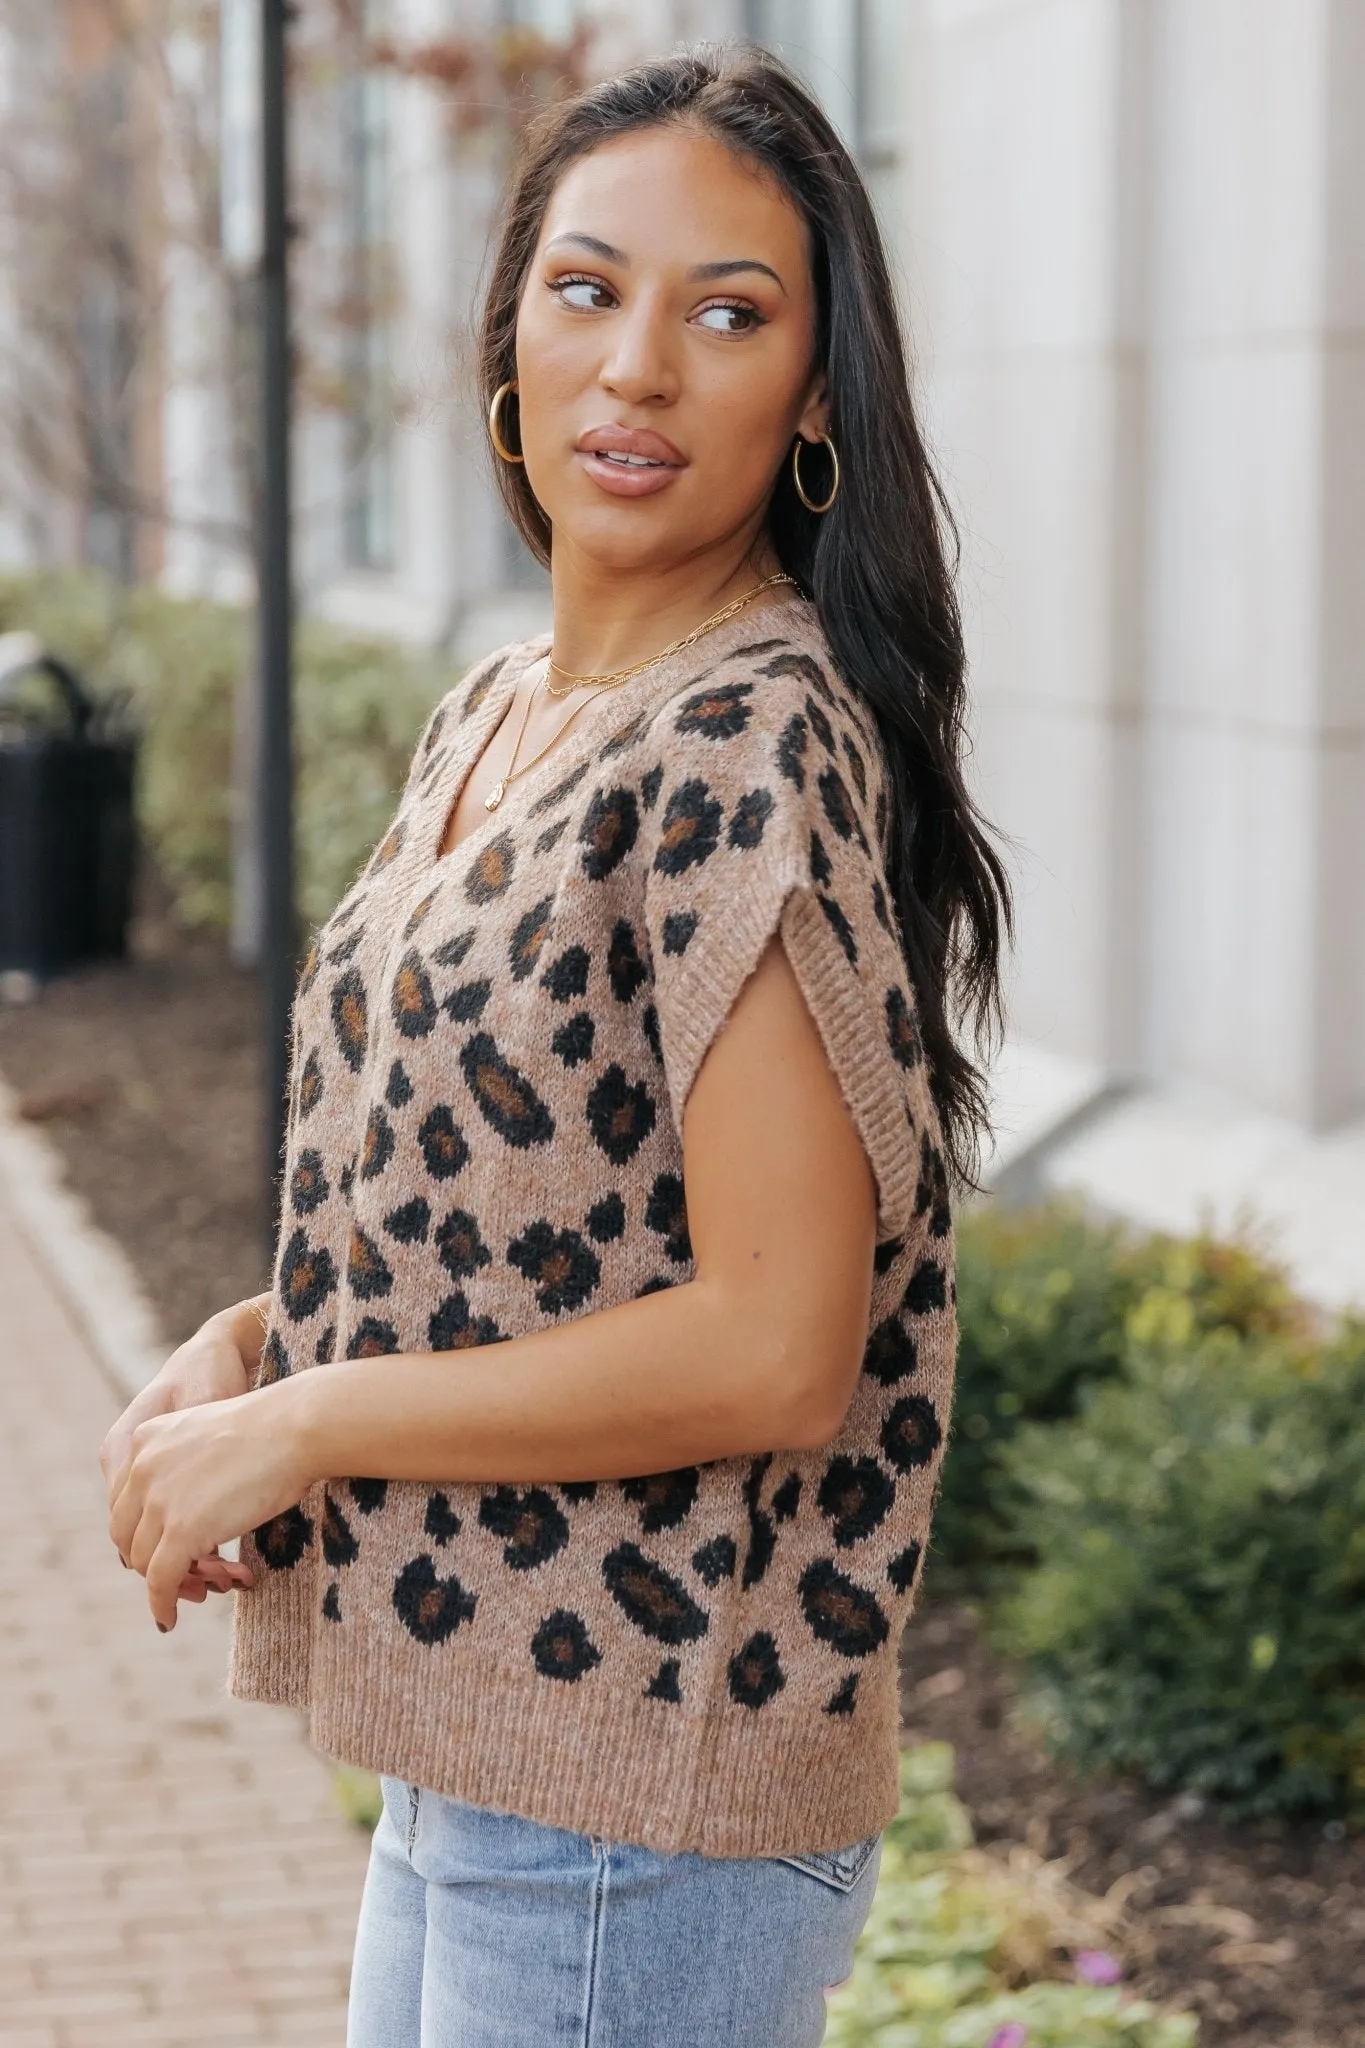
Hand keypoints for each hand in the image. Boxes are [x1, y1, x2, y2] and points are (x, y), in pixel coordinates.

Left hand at [100, 1305, 260, 1610]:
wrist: (297, 1428)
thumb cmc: (274, 1429)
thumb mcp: (210, 1435)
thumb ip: (187, 1462)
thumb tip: (192, 1502)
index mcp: (144, 1439)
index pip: (124, 1501)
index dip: (143, 1533)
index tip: (166, 1550)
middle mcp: (141, 1468)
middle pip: (126, 1534)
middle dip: (150, 1560)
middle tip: (182, 1575)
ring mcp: (159, 1500)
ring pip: (143, 1561)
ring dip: (167, 1583)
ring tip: (199, 1591)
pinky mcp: (182, 1530)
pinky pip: (159, 1581)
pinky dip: (161, 1605)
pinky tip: (167, 1620)